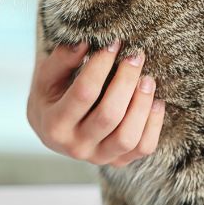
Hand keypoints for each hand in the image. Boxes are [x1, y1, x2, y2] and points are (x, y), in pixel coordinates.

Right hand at [26, 41, 165, 166]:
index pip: (84, 93)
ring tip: (148, 79)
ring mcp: (98, 157)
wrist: (53, 127)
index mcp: (54, 125)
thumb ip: (63, 58)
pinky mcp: (118, 161)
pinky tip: (156, 101)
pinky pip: (144, 148)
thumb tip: (86, 42)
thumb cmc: (52, 95)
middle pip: (109, 115)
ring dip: (142, 104)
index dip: (101, 65)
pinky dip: (154, 125)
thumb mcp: (47, 76)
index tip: (114, 43)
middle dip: (126, 81)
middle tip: (135, 56)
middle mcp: (75, 147)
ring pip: (128, 137)